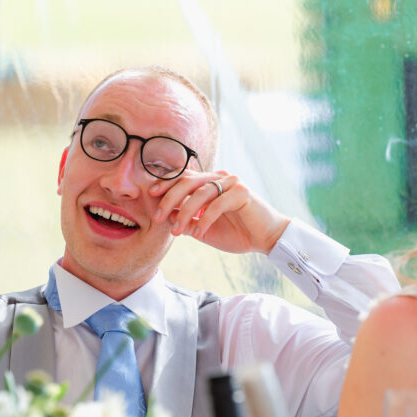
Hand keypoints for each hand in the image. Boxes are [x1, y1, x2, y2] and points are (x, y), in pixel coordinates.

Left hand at [149, 170, 289, 253]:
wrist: (266, 239)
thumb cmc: (236, 232)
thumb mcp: (204, 228)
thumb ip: (187, 220)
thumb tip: (165, 215)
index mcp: (211, 182)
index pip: (183, 178)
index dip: (166, 185)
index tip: (150, 195)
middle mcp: (220, 178)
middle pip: (188, 181)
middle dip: (169, 199)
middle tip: (157, 217)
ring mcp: (232, 183)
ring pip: (201, 192)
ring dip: (185, 213)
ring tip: (177, 232)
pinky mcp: (243, 193)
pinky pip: (218, 204)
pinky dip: (205, 219)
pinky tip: (198, 233)